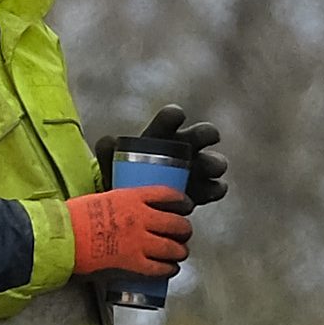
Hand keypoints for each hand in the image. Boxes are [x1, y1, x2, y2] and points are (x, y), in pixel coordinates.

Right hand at [64, 184, 191, 280]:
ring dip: (180, 251)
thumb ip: (121, 203)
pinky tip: (170, 269)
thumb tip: (127, 209)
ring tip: (180, 252)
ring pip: (172, 247)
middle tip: (184, 232)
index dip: (182, 201)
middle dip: (184, 229)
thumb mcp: (103, 199)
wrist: (63, 237)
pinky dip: (169, 269)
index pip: (168, 195)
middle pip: (176, 223)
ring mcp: (138, 241)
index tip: (186, 205)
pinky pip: (159, 268)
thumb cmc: (75, 217)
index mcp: (133, 198)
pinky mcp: (132, 262)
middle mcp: (140, 218)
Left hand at [107, 105, 230, 206]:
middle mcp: (184, 147)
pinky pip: (216, 188)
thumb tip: (109, 141)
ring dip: (214, 163)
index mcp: (162, 135)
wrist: (133, 208)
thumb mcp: (111, 166)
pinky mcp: (203, 192)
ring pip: (214, 161)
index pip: (170, 118)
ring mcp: (197, 170)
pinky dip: (215, 189)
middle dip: (206, 133)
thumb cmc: (124, 178)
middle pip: (202, 134)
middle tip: (209, 137)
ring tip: (211, 170)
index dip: (174, 115)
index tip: (177, 117)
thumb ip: (107, 153)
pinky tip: (213, 191)